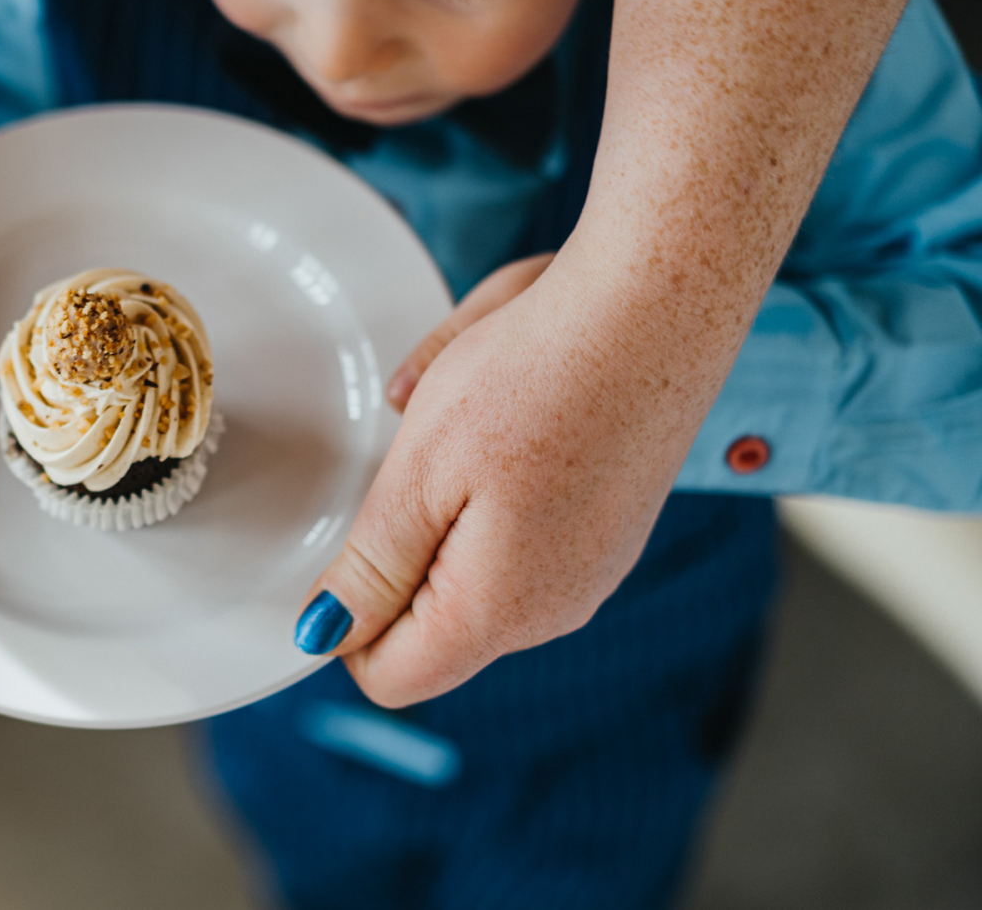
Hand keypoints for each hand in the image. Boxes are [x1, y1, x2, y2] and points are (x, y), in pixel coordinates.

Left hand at [295, 250, 707, 706]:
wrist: (657, 306)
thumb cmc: (537, 376)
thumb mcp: (420, 472)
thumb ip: (372, 567)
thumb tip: (324, 633)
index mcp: (497, 613)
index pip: (390, 676)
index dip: (346, 618)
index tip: (351, 535)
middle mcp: (553, 612)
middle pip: (431, 627)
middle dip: (400, 553)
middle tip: (418, 463)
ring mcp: (590, 573)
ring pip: (472, 573)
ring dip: (447, 510)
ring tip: (473, 434)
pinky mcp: (609, 531)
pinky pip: (520, 534)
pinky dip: (495, 488)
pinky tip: (514, 426)